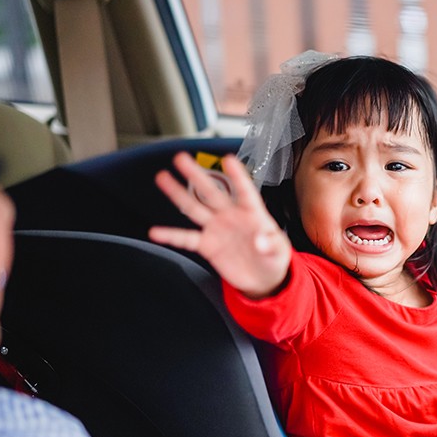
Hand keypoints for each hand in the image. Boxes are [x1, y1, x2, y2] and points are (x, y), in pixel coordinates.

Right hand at [149, 153, 290, 298]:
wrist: (261, 278)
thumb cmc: (273, 258)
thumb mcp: (279, 251)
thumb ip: (271, 244)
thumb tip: (260, 240)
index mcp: (252, 213)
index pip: (244, 190)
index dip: (237, 175)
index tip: (228, 159)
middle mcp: (230, 216)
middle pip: (211, 192)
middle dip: (196, 176)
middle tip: (181, 158)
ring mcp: (217, 229)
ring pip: (195, 208)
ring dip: (178, 194)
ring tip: (163, 178)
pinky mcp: (207, 245)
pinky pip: (186, 238)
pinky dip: (171, 236)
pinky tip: (156, 232)